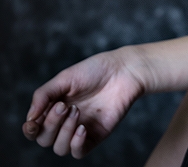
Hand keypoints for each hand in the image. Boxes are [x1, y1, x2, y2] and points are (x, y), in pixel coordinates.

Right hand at [22, 47, 144, 158]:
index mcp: (53, 106)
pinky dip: (76, 143)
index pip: (34, 128)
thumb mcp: (65, 78)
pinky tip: (83, 127)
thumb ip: (44, 95)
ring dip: (64, 132)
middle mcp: (64, 121)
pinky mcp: (94, 136)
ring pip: (59, 148)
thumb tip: (29, 118)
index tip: (33, 123)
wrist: (122, 72)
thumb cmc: (94, 70)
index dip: (30, 129)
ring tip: (77, 111)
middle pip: (44, 139)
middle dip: (51, 124)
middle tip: (65, 105)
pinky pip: (78, 152)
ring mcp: (78, 129)